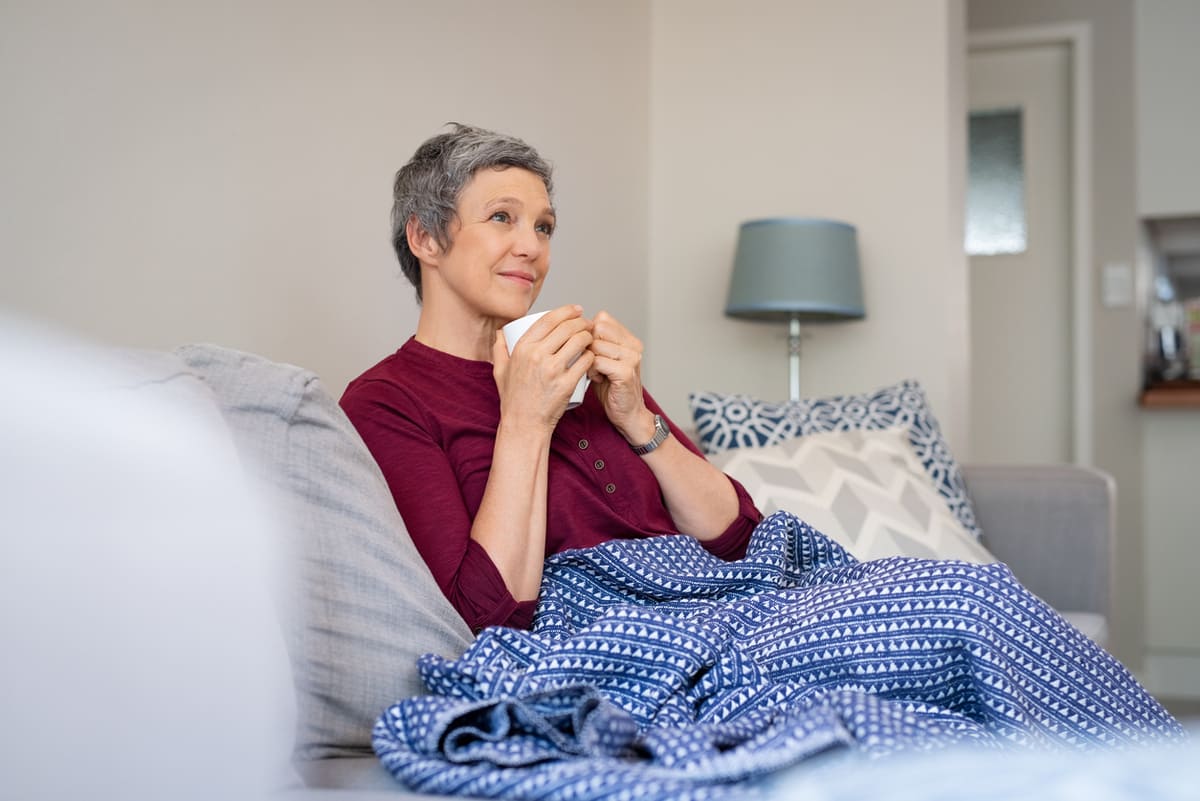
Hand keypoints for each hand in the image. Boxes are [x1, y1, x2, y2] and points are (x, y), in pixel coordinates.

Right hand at [491, 305, 593, 430]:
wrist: (524, 424)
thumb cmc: (513, 399)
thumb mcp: (500, 371)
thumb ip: (499, 349)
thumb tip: (500, 332)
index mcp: (522, 348)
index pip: (548, 319)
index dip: (566, 311)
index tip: (576, 310)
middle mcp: (536, 355)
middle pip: (566, 328)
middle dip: (581, 322)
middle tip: (587, 324)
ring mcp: (552, 370)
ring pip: (579, 341)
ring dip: (589, 336)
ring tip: (591, 338)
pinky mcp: (566, 383)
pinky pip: (585, 362)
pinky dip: (592, 356)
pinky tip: (593, 355)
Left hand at [587, 311, 655, 444]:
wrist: (627, 414)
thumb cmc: (612, 388)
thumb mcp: (603, 359)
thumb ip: (596, 342)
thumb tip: (574, 328)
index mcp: (629, 339)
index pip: (602, 318)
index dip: (589, 332)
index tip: (589, 349)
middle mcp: (633, 345)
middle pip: (598, 328)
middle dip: (588, 344)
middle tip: (592, 362)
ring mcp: (631, 358)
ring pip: (595, 344)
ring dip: (588, 359)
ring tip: (595, 372)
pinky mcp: (625, 372)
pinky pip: (596, 361)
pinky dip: (591, 370)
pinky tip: (598, 378)